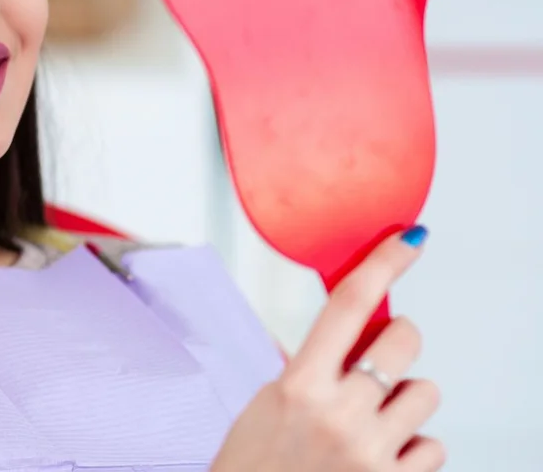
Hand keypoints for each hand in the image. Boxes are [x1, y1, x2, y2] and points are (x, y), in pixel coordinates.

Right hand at [211, 227, 444, 470]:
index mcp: (298, 383)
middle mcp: (338, 412)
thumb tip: (356, 334)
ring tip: (373, 422)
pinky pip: (433, 446)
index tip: (409, 241)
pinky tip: (381, 456)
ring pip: (426, 392)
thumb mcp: (269, 404)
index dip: (383, 264)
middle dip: (398, 344)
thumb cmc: (256, 464)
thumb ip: (312, 369)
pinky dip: (413, 449)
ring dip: (405, 401)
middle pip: (404, 341)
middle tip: (378, 362)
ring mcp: (370, 450)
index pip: (349, 305)